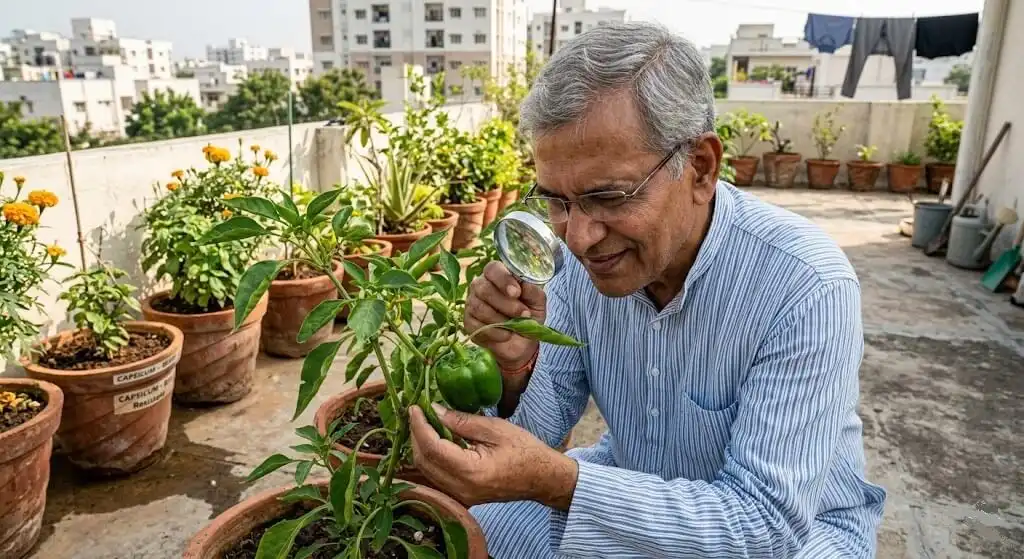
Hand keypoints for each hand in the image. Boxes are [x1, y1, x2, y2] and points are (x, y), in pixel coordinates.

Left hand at [409, 404, 577, 508]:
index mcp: (472, 471)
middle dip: (416, 435)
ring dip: (421, 445)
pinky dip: (431, 456)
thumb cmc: (525, 451)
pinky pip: (437, 475)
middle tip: (417, 412)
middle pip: (424, 461)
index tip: (415, 407)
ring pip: (427, 470)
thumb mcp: (496, 428)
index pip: (432, 448)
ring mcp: (461, 495)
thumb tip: (435, 410)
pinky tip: (436, 438)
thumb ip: (463, 421)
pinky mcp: (463, 495)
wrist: (543, 478)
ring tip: (424, 422)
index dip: (419, 426)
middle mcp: (462, 488)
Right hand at [465, 261, 546, 369]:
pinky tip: (506, 335)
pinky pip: (476, 325)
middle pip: (483, 288)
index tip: (517, 293)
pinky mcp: (468, 322)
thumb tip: (525, 284)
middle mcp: (481, 286)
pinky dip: (495, 332)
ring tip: (515, 326)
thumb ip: (532, 291)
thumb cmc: (529, 315)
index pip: (493, 268)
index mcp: (498, 275)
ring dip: (501, 320)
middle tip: (523, 314)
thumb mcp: (537, 303)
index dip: (503, 279)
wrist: (522, 342)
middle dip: (506, 304)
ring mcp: (472, 303)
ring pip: (479, 307)